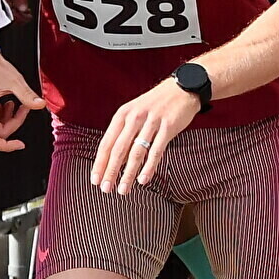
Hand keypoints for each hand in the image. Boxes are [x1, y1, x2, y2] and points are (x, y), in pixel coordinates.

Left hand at [93, 75, 201, 191]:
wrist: (182, 88)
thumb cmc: (156, 105)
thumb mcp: (136, 114)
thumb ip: (126, 135)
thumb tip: (117, 162)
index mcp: (123, 114)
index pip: (106, 143)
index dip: (100, 163)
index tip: (96, 180)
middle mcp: (135, 117)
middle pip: (118, 149)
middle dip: (111, 171)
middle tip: (106, 189)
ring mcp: (152, 121)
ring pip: (136, 152)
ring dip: (128, 174)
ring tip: (123, 189)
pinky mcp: (168, 126)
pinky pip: (156, 150)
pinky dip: (149, 167)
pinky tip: (143, 179)